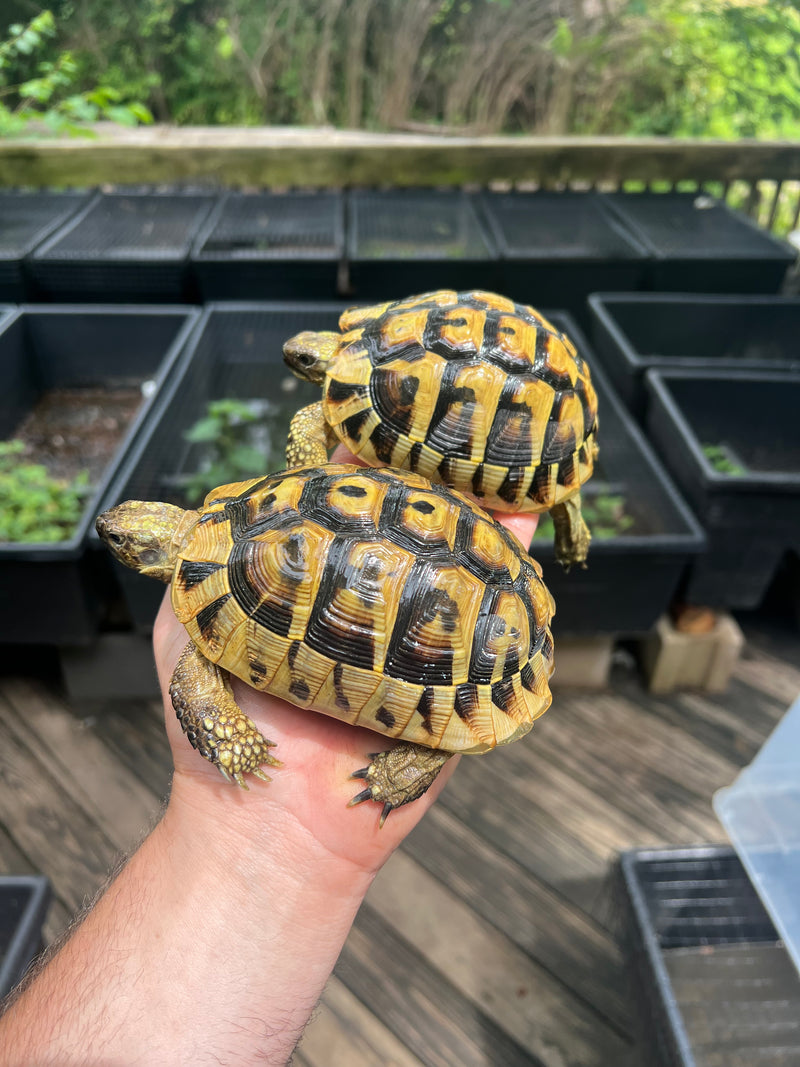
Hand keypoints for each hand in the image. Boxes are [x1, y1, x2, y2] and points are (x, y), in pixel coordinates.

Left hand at [156, 444, 538, 875]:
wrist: (276, 821)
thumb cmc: (224, 722)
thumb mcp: (194, 621)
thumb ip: (210, 552)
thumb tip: (249, 484)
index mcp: (313, 572)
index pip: (342, 490)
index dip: (360, 445)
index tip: (379, 392)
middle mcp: (370, 588)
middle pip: (407, 507)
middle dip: (426, 457)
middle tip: (449, 401)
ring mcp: (419, 621)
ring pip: (455, 541)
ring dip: (473, 493)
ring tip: (493, 433)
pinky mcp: (461, 662)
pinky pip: (496, 602)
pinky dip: (514, 552)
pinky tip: (526, 501)